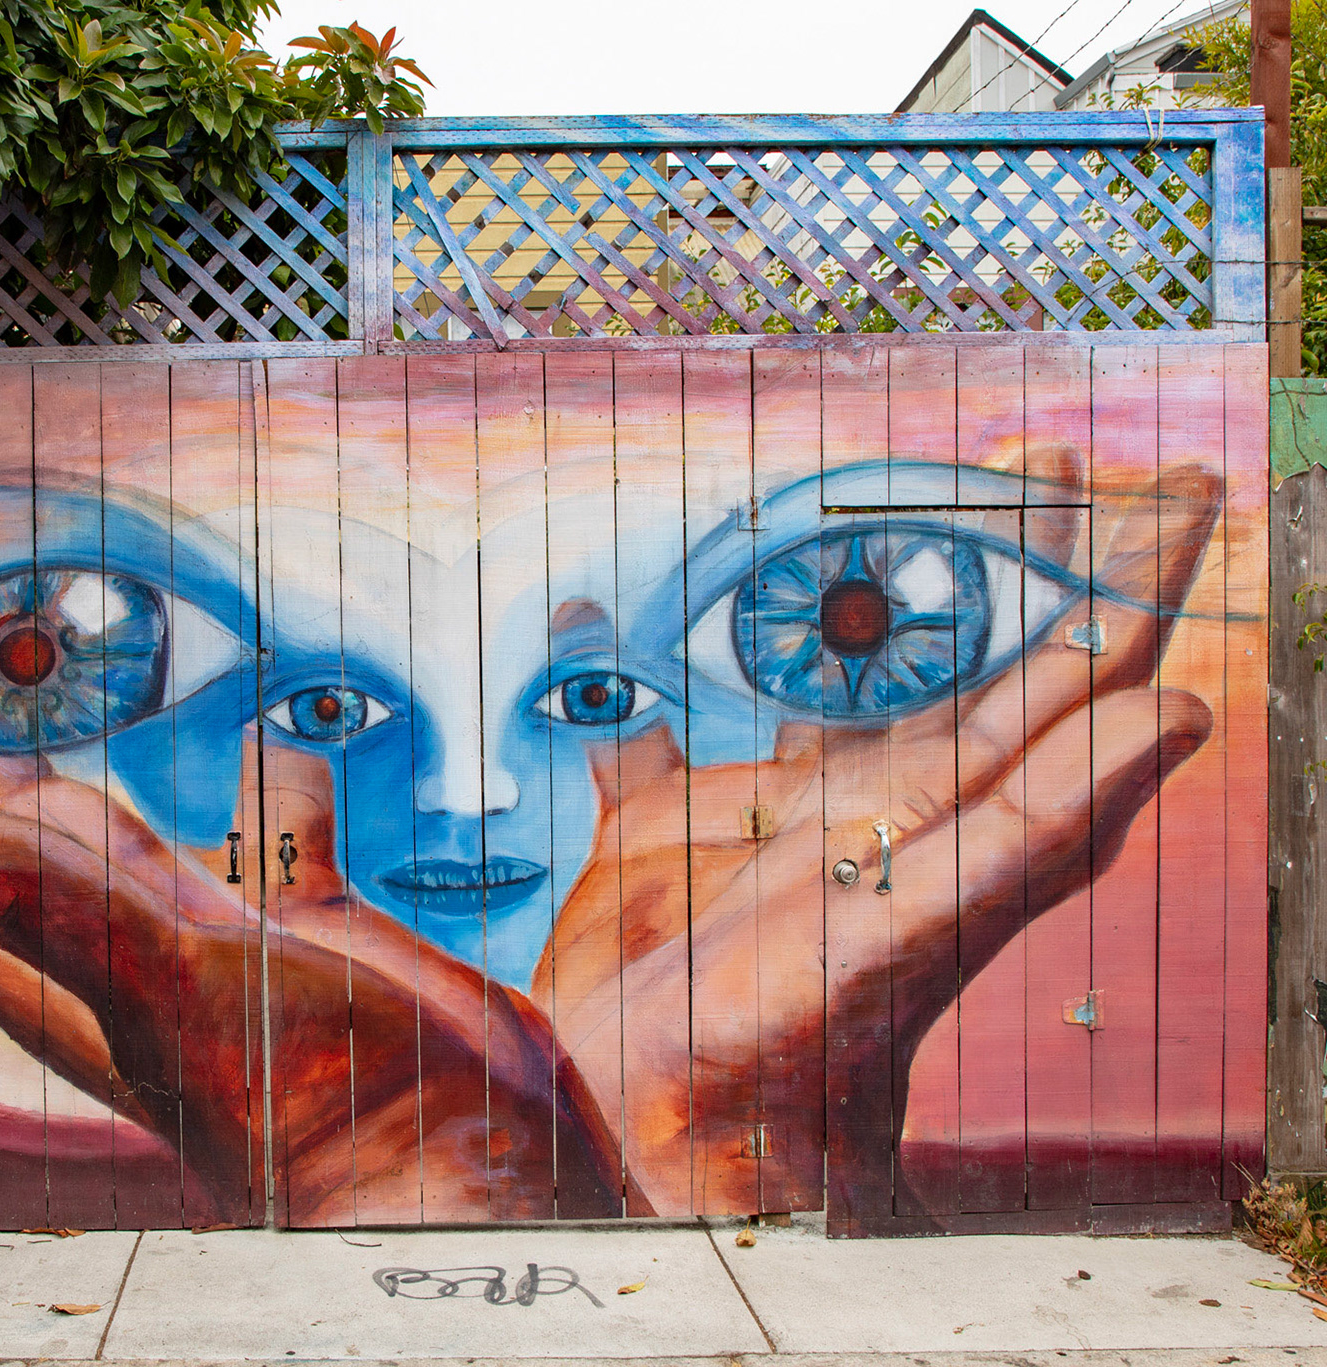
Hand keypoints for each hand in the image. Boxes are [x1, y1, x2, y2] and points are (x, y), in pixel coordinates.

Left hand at [0, 647, 624, 1224]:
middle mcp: (78, 931)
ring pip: (20, 824)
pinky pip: (167, 833)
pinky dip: (129, 788)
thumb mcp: (176, 991)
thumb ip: (46, 906)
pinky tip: (139, 762)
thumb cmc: (322, 1103)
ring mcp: (165, 929)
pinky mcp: (255, 922)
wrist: (453, 1162)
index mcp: (33, 940)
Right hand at [534, 453, 1218, 1215]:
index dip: (1116, 579)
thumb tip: (1174, 711)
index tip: (1168, 485)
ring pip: (812, 676)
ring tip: (858, 506)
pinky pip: (640, 735)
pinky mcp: (656, 831)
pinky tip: (585, 613)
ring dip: (839, 594)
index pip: (1061, 669)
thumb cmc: (800, 1038)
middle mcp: (863, 792)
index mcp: (943, 801)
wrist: (657, 1120)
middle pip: (955, 650)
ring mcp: (755, 807)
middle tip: (1039, 456)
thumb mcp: (930, 913)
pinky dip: (615, 679)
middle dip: (1003, 555)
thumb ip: (1039, 816)